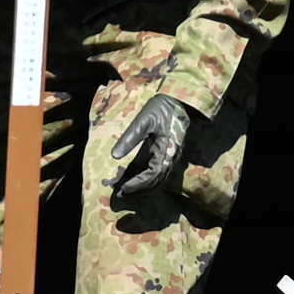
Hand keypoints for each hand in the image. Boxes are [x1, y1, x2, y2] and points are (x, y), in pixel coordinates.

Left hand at [106, 94, 193, 210]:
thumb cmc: (162, 108)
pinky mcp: (165, 153)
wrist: (180, 99)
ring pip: (155, 177)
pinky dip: (142, 175)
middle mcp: (170, 157)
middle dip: (137, 188)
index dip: (138, 183)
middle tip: (118, 193)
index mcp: (167, 150)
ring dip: (139, 184)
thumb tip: (114, 156)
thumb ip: (130, 138)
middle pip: (155, 180)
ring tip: (120, 187)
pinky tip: (129, 175)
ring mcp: (169, 156)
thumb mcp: (143, 120)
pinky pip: (154, 169)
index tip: (124, 188)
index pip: (153, 174)